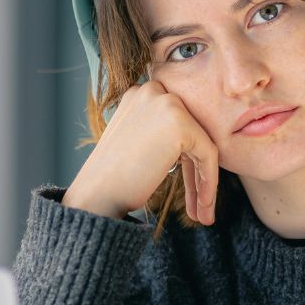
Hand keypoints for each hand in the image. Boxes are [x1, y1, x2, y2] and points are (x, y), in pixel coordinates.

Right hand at [62, 79, 219, 223]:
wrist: (96, 194)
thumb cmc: (113, 177)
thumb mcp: (137, 142)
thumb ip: (160, 133)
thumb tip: (191, 142)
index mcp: (141, 93)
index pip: (178, 123)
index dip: (187, 159)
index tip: (193, 190)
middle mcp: (153, 90)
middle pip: (193, 132)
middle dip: (198, 170)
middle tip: (201, 205)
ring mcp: (167, 103)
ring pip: (203, 144)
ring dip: (205, 180)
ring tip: (203, 213)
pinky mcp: (180, 123)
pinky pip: (208, 154)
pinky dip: (208, 182)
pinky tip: (203, 207)